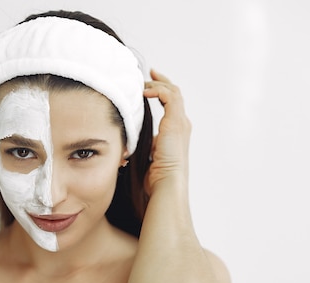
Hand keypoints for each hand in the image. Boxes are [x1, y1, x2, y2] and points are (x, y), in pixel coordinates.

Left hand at [143, 69, 191, 194]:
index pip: (171, 105)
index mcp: (176, 132)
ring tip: (143, 81)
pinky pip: (168, 95)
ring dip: (157, 83)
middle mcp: (182, 125)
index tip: (147, 86)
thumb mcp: (147, 154)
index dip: (160, 92)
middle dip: (161, 81)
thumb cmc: (155, 176)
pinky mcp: (176, 122)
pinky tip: (143, 91)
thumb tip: (127, 140)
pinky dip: (157, 89)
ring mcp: (180, 123)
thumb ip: (142, 143)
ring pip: (172, 91)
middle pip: (174, 94)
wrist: (166, 183)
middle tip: (148, 73)